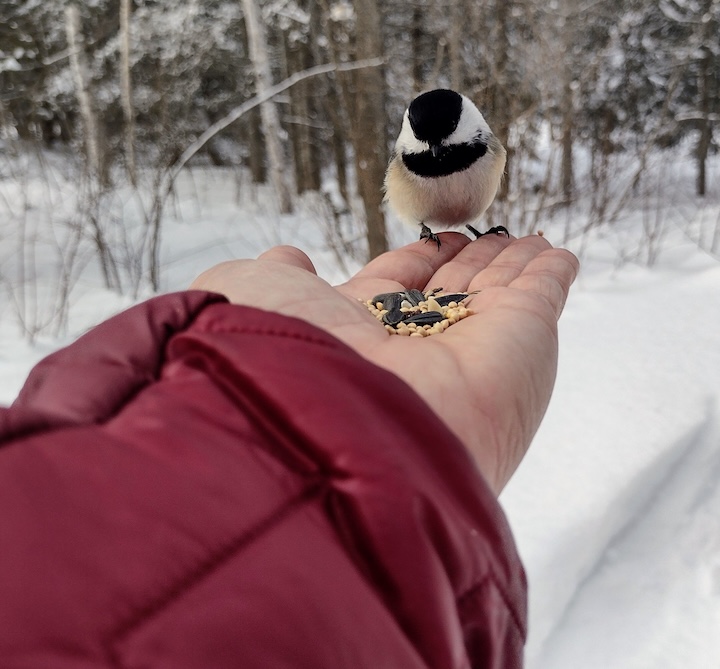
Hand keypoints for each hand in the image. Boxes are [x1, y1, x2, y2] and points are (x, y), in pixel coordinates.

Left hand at [190, 232, 578, 493]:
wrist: (343, 426)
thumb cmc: (285, 358)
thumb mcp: (250, 296)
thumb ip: (271, 274)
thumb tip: (287, 257)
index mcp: (359, 336)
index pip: (396, 289)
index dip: (415, 261)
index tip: (431, 241)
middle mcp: (418, 347)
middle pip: (451, 292)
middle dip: (469, 262)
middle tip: (487, 235)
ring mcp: (473, 348)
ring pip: (499, 293)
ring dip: (513, 263)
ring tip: (526, 238)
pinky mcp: (523, 343)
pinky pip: (542, 297)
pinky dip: (551, 274)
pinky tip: (557, 255)